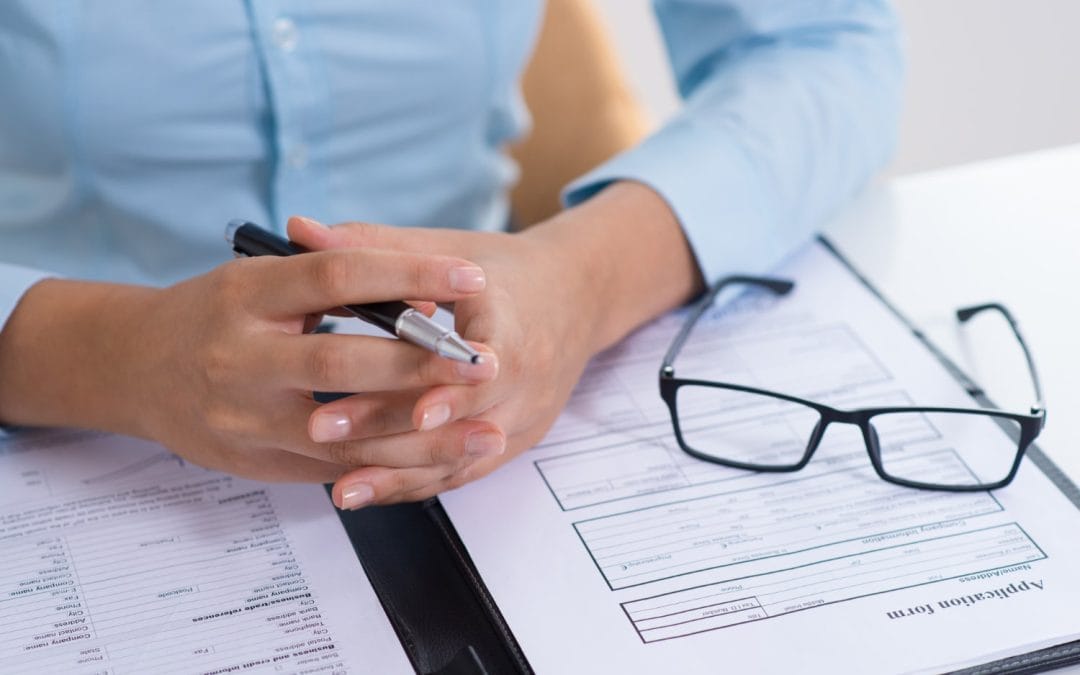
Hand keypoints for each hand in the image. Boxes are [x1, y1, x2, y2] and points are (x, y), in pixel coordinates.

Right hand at [0, 245, 497, 482]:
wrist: (136, 369)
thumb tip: (422, 282)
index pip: (337, 275)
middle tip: (486, 365)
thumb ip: (333, 276)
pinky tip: (440, 464)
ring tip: (486, 435)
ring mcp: (244, 419)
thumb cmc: (215, 313)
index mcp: (248, 293)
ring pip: (345, 435)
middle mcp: (240, 357)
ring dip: (423, 438)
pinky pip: (335, 470)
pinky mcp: (255, 462)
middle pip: (342, 362)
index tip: (470, 276)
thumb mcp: (262, 277)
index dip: (408, 273)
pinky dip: (391, 468)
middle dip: (421, 366)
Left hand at [289, 181, 703, 506]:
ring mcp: (523, 417)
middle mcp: (527, 379)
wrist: (575, 299)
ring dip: (399, 474)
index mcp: (515, 323)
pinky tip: (367, 491)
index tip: (413, 412)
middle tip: (321, 429)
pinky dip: (414, 484)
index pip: (489, 365)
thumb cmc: (505, 273)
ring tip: (340, 487)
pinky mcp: (513, 443)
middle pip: (464, 420)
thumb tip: (298, 230)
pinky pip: (462, 474)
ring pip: (461, 459)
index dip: (453, 393)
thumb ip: (371, 245)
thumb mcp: (447, 250)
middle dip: (393, 429)